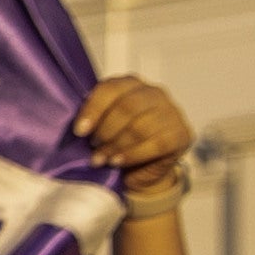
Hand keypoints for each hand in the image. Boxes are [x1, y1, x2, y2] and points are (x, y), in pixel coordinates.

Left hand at [72, 73, 194, 205]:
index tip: (79, 131)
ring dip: (116, 145)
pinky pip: (157, 143)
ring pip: (141, 126)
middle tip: (93, 146)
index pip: (112, 89)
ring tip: (101, 158)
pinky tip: (118, 161)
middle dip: (106, 130)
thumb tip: (73, 122)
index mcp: (131, 85)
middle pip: (128, 107)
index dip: (93, 110)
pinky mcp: (182, 134)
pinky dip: (133, 154)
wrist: (140, 169)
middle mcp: (154, 93)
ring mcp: (172, 112)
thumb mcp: (101, 126)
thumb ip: (93, 118)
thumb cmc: (116, 143)